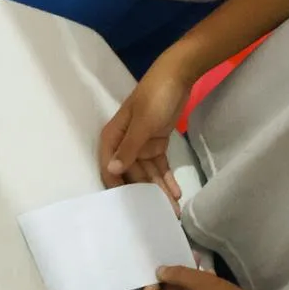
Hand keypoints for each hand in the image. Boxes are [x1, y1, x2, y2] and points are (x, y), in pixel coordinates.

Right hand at [99, 57, 191, 202]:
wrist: (178, 76)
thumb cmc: (156, 96)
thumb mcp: (143, 123)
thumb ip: (129, 148)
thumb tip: (112, 170)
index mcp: (114, 137)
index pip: (110, 168)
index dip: (118, 188)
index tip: (130, 208)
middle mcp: (124, 144)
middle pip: (132, 175)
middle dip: (146, 194)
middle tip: (161, 214)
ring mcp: (142, 144)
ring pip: (148, 173)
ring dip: (159, 190)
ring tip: (173, 210)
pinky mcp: (157, 143)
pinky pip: (160, 166)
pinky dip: (167, 178)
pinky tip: (176, 193)